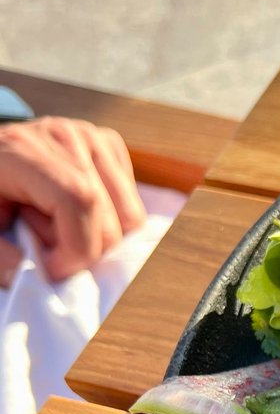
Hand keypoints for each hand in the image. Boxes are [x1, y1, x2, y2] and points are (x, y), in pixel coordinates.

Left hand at [0, 117, 145, 285]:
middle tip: (47, 246)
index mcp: (23, 150)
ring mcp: (91, 137)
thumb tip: (31, 277)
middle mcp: (65, 136)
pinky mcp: (109, 145)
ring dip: (100, 237)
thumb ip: (0, 256)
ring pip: (130, 218)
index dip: (77, 248)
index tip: (54, 269)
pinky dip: (112, 222)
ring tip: (59, 223)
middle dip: (85, 250)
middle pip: (109, 219)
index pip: (79, 201)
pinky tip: (79, 212)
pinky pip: (132, 204)